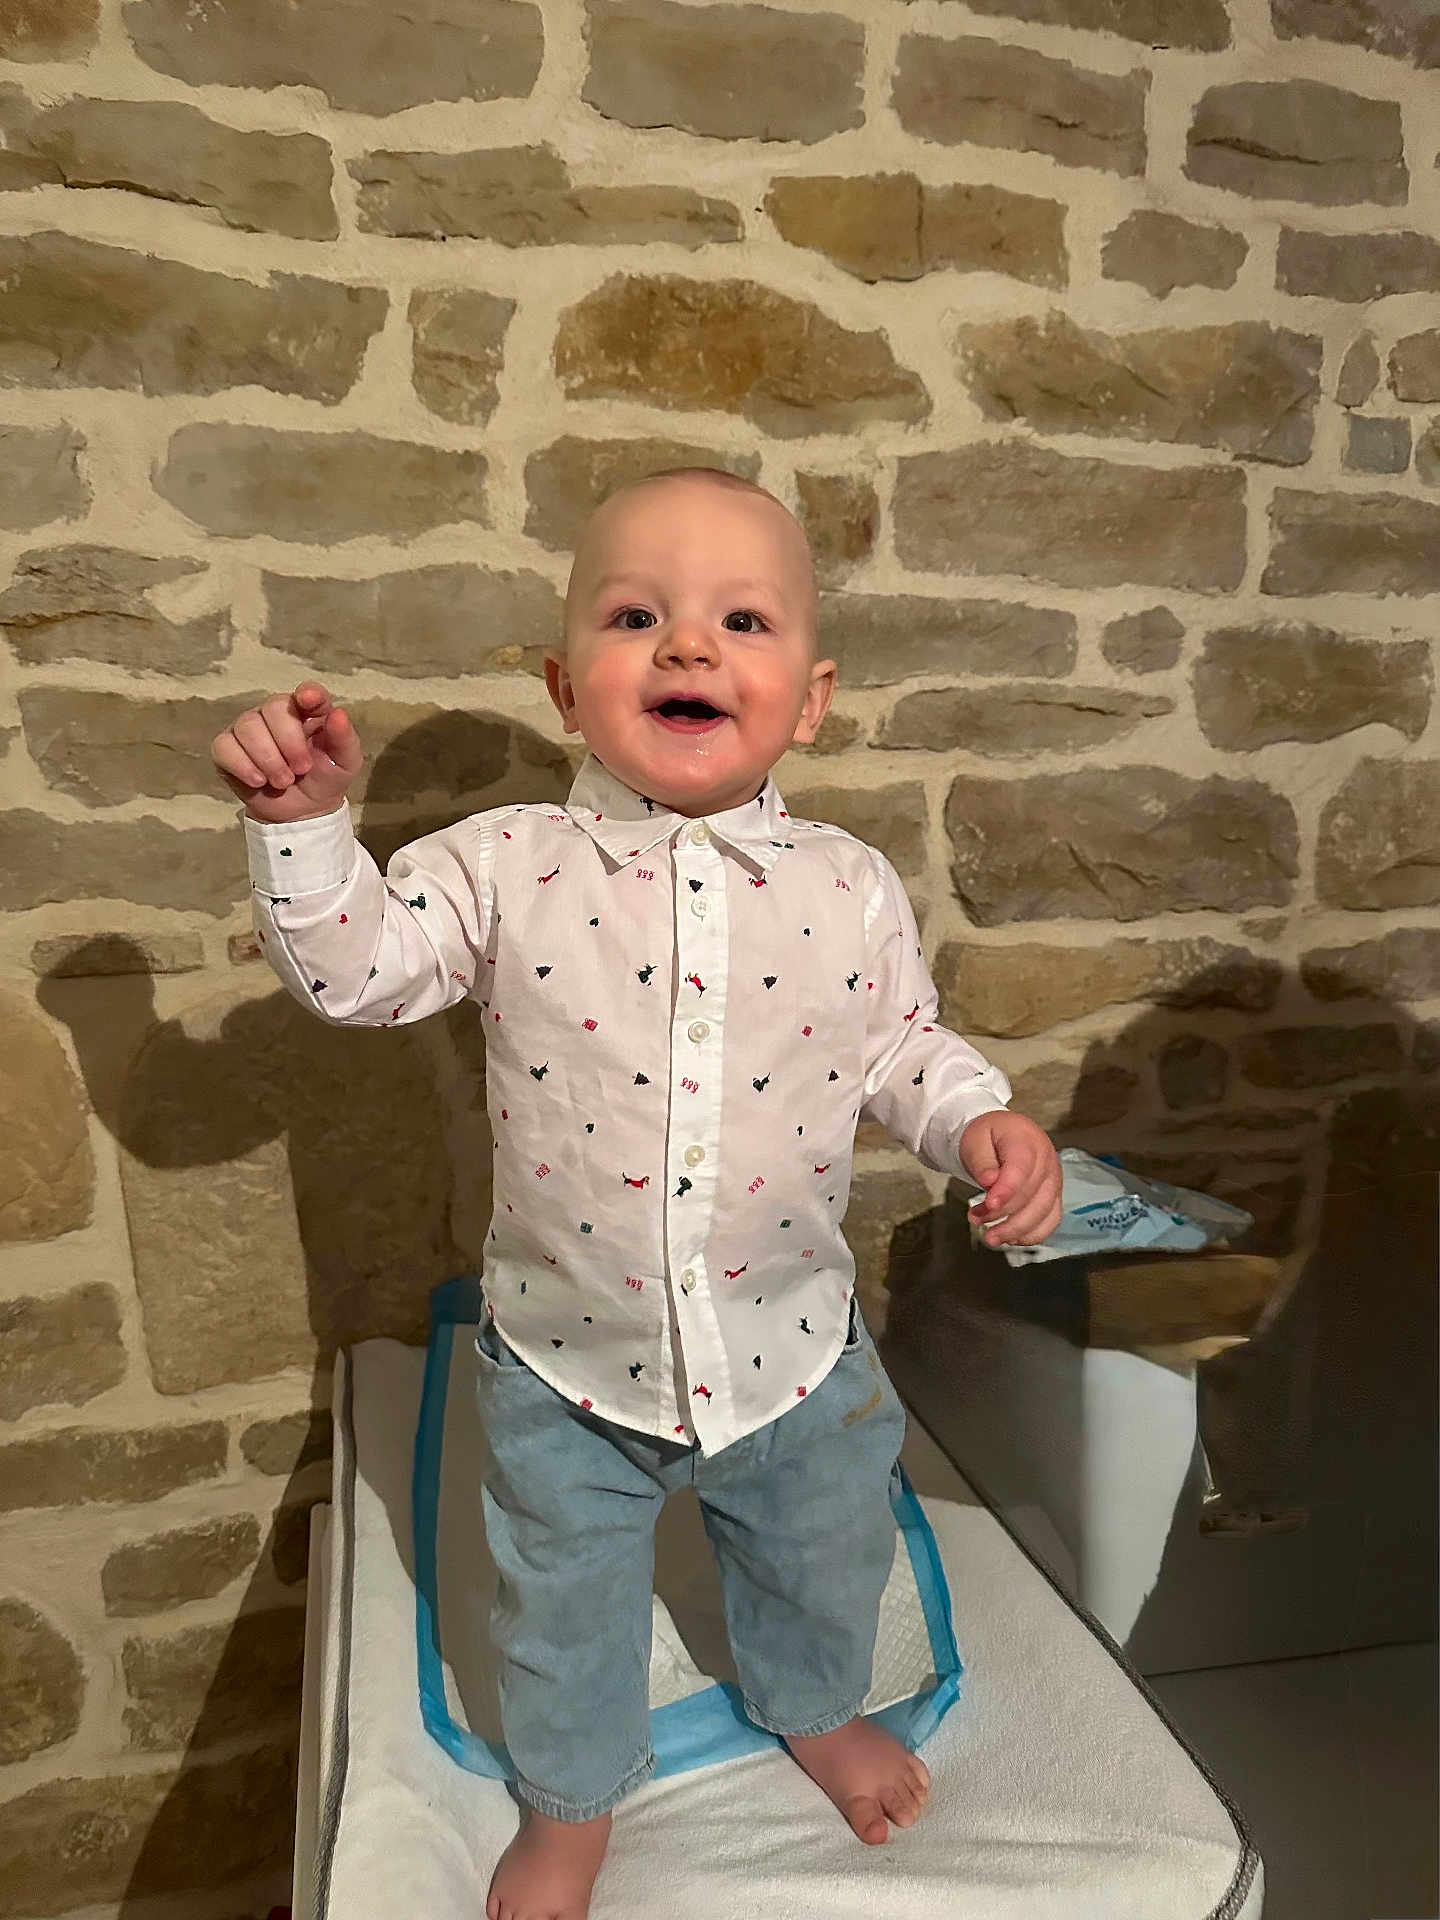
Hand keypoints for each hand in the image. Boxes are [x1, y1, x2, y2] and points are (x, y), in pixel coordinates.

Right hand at [211, 681, 362, 823]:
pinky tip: (258, 781)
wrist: (302, 813)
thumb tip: (338, 714)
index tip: (308, 700)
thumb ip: (344, 739)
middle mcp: (276, 712)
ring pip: (248, 726)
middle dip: (289, 742)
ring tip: (283, 781)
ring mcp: (248, 728)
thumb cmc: (324, 779)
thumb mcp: (345, 763)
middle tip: (301, 769)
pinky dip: (242, 766)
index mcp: (308, 711)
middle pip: (273, 708)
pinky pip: (224, 746)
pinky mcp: (226, 748)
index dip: (308, 693)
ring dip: (268, 759)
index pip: (308, 691)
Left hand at [958, 1109, 1062, 1249]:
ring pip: (1043, 1212)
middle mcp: (1046, 1160)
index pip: (1021, 1169)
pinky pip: (1050, 1221)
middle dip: (1002, 1214)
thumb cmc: (988, 1136)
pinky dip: (1032, 1235)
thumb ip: (981, 1160)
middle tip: (976, 1219)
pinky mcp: (1053, 1196)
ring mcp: (1053, 1180)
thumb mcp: (975, 1140)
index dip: (1006, 1190)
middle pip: (1031, 1195)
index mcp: (1027, 1141)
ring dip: (1015, 1229)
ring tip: (990, 1235)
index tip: (989, 1204)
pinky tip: (1010, 1237)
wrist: (1003, 1134)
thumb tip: (989, 1181)